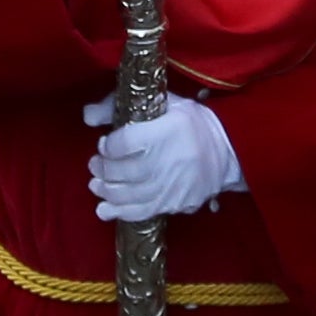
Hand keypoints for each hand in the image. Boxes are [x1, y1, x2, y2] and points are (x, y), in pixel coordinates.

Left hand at [81, 91, 241, 224]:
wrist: (227, 151)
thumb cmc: (190, 124)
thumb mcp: (162, 103)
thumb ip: (120, 105)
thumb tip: (87, 116)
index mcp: (167, 129)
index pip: (125, 142)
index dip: (108, 145)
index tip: (104, 143)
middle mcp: (168, 159)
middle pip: (123, 170)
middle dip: (102, 169)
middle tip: (95, 164)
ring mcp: (171, 185)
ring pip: (129, 194)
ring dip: (106, 191)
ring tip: (97, 184)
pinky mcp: (174, 203)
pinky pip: (142, 212)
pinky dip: (119, 212)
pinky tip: (105, 208)